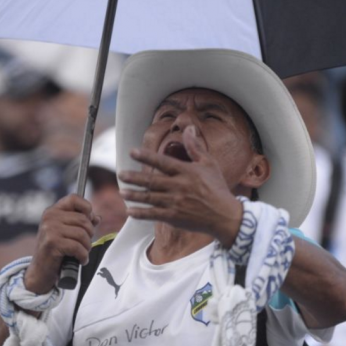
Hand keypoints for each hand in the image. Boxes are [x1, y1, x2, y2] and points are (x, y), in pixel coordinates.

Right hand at [24, 195, 98, 293]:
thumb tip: (97, 217)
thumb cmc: (55, 252)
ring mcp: (50, 229)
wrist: (40, 272)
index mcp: (52, 211)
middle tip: (85, 245)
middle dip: (89, 234)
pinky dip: (83, 256)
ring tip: (82, 253)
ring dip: (87, 247)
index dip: (87, 207)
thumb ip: (81, 224)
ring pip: (82, 233)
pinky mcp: (52, 242)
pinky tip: (80, 260)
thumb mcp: (67, 234)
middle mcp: (49, 217)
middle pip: (83, 219)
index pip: (74, 198)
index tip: (89, 220)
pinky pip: (77, 247)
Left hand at [119, 125, 242, 245]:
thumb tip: (188, 128)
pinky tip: (130, 211)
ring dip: (134, 195)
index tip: (132, 152)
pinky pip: (153, 215)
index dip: (146, 156)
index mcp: (186, 172)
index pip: (162, 162)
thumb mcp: (209, 164)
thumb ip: (194, 147)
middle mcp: (179, 187)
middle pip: (151, 181)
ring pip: (150, 198)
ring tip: (122, 192)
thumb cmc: (217, 188)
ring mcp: (175, 203)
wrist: (225, 216)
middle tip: (121, 174)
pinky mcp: (174, 217)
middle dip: (134, 178)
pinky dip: (140, 213)